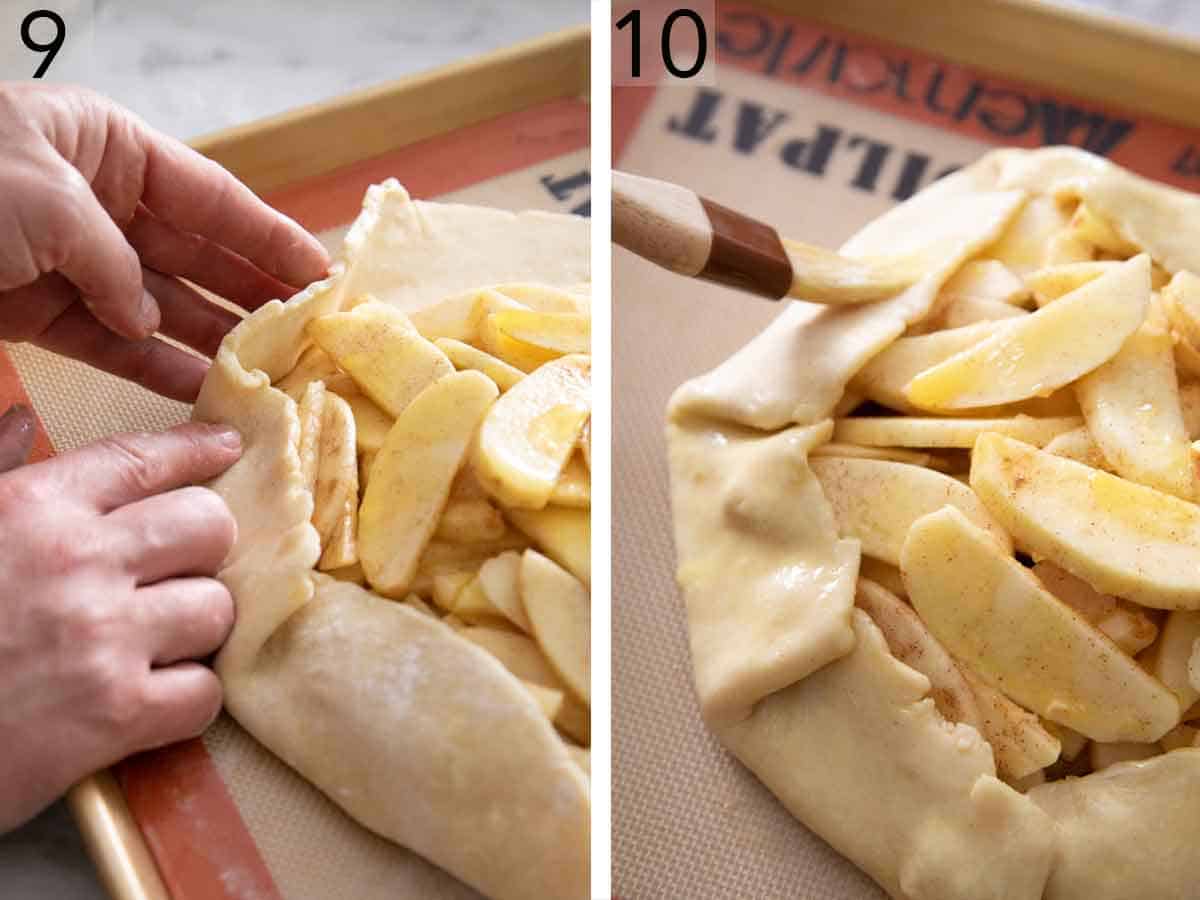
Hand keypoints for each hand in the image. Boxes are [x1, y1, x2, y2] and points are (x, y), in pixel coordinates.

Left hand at [0, 82, 329, 401]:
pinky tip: (203, 393)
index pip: (212, 198)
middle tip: (308, 336)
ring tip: (269, 376)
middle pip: (198, 255)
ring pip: (164, 306)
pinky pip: (117, 344)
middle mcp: (102, 203)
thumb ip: (115, 261)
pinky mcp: (43, 314)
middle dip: (253, 296)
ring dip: (215, 341)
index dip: (270, 239)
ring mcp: (75, 261)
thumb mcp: (45, 199)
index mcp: (109, 147)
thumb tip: (147, 321)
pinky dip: (156, 369)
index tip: (324, 277)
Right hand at [0, 422, 241, 831]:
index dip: (198, 449)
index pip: (143, 459)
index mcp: (31, 508)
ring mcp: (102, 636)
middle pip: (209, 525)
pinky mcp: (115, 713)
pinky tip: (151, 702)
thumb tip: (21, 421)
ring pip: (218, 609)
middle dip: (205, 547)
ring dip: (196, 630)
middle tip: (179, 572)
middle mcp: (77, 561)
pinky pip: (206, 692)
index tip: (228, 446)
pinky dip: (187, 701)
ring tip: (157, 644)